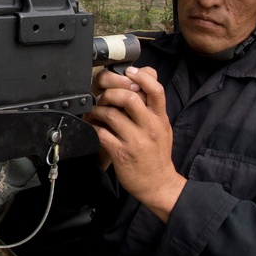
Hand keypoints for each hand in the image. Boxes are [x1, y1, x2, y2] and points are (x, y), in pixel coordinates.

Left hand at [86, 66, 185, 221]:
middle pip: (129, 98)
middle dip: (112, 92)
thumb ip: (153, 109)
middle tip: (104, 96)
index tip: (129, 71)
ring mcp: (135, 140)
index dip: (141, 76)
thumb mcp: (163, 128)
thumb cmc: (158, 155)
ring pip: (111, 114)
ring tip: (95, 110)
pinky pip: (102, 133)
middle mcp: (149, 127)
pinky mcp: (121, 153)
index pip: (156, 89)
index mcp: (160, 118)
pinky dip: (93, 127)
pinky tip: (93, 126)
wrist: (159, 184)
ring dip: (98, 109)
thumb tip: (139, 86)